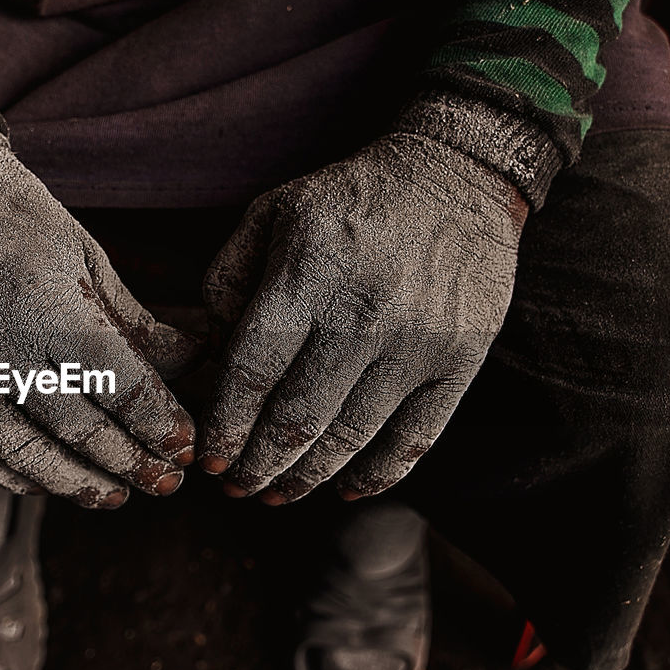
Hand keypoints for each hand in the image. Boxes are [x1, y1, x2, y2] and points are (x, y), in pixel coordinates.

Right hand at [0, 133, 201, 507]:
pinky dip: (13, 476)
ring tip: (115, 494)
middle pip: (75, 427)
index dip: (155, 421)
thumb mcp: (85, 254)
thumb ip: (134, 321)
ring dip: (76, 483)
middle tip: (166, 482)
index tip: (185, 446)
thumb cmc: (14, 217)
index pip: (114, 383)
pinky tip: (48, 484)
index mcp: (42, 302)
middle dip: (128, 461)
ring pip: (22, 453)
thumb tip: (194, 362)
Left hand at [199, 132, 527, 502]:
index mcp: (307, 277)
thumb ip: (227, 281)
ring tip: (278, 494)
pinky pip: (416, 438)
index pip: (253, 373)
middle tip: (236, 488)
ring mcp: (417, 342)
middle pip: (297, 418)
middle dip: (258, 465)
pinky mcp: (460, 359)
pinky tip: (347, 491)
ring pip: (351, 437)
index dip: (226, 426)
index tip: (209, 459)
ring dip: (308, 478)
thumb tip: (212, 356)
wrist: (454, 175)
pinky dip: (378, 475)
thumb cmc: (348, 200)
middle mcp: (362, 315)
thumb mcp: (270, 214)